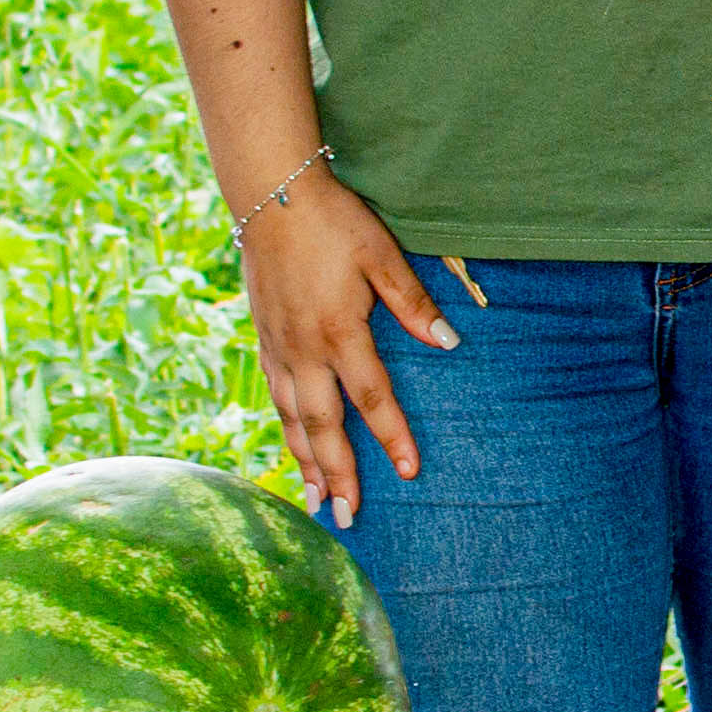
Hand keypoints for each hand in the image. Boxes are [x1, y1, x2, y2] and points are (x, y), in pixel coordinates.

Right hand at [240, 170, 465, 524]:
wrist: (272, 194)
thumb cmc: (334, 221)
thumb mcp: (382, 255)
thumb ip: (413, 303)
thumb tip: (449, 344)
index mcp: (340, 330)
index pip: (371, 398)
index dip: (392, 437)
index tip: (410, 472)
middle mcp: (304, 348)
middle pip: (322, 425)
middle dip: (337, 474)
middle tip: (347, 517)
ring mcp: (278, 346)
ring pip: (290, 418)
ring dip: (304, 463)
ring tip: (314, 502)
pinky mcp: (262, 337)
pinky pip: (274, 396)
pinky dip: (283, 429)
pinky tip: (291, 447)